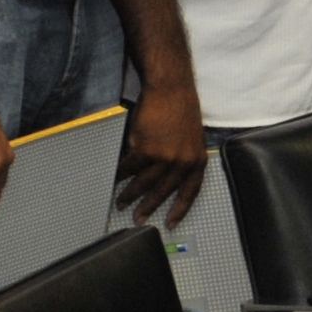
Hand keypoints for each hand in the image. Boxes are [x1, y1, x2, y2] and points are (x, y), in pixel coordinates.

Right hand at [115, 82, 208, 226]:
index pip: (190, 192)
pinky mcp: (146, 149)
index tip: (170, 223)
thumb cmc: (181, 108)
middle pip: (163, 192)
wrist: (171, 88)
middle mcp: (183, 162)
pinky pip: (129, 168)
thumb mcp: (191, 138)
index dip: (180, 209)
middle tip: (138, 219)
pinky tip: (114, 180)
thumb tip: (165, 178)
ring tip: (121, 203)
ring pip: (144, 183)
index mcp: (198, 160)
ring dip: (130, 195)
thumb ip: (182, 158)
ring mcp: (164, 157)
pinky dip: (120, 175)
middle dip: (149, 207)